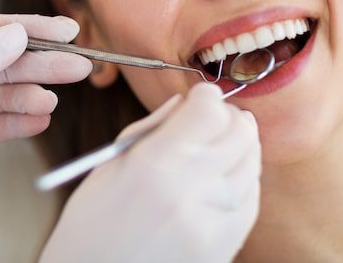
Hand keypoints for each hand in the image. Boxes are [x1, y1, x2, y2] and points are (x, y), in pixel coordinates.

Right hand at [40, 83, 260, 262]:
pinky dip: (243, 178)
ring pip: (252, 163)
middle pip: (239, 132)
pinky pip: (251, 198)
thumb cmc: (90, 224)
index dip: (205, 96)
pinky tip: (222, 176)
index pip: (209, 111)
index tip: (198, 96)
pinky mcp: (225, 246)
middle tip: (211, 116)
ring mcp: (213, 222)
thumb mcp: (109, 165)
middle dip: (227, 116)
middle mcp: (191, 190)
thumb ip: (151, 129)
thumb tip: (185, 104)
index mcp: (154, 164)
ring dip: (239, 145)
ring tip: (217, 144)